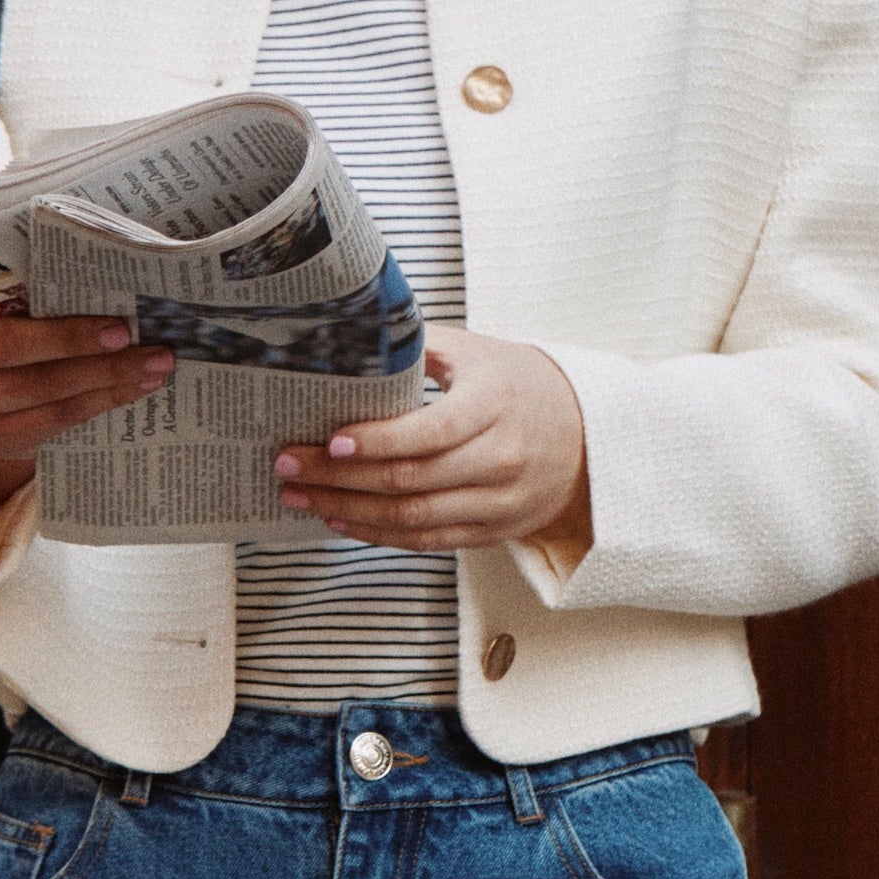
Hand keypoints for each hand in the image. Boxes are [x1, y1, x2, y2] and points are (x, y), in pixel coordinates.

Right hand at [0, 276, 173, 518]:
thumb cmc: (11, 297)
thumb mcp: (13, 271)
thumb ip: (39, 264)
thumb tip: (112, 254)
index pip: (0, 322)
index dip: (61, 334)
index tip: (118, 327)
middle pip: (20, 367)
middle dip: (94, 361)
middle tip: (149, 349)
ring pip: (41, 402)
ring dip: (105, 386)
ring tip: (153, 370)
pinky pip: (46, 427)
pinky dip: (94, 407)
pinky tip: (130, 392)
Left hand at [274, 326, 589, 554]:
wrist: (588, 437)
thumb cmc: (523, 387)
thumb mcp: (480, 352)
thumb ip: (421, 347)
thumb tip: (352, 337)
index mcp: (494, 407)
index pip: (428, 433)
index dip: (375, 442)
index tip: (330, 441)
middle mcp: (500, 460)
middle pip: (410, 480)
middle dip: (340, 478)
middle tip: (289, 466)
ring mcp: (498, 502)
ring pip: (413, 518)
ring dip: (349, 511)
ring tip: (302, 497)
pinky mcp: (493, 531)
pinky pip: (428, 541)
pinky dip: (380, 534)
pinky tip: (342, 520)